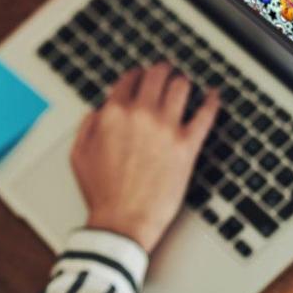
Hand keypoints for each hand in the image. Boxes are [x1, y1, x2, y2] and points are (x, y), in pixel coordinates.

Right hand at [70, 63, 219, 252]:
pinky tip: (214, 96)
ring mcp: (166, 129)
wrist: (122, 221)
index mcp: (113, 114)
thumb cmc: (101, 193)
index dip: (136, 75)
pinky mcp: (187, 146)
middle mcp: (140, 115)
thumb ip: (87, 126)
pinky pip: (206, 114)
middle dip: (161, 71)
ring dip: (182, 82)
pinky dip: (212, 101)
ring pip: (181, 87)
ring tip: (185, 84)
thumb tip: (97, 112)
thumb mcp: (79, 155)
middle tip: (166, 72)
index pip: (129, 80)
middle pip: (157, 75)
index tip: (141, 77)